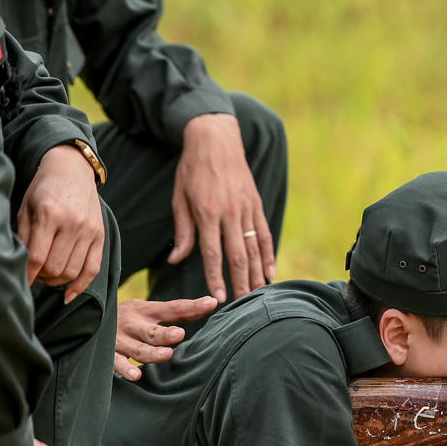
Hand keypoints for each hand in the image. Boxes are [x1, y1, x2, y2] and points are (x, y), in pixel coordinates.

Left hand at [17, 143, 104, 300]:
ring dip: (56, 280)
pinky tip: (68, 294)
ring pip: (72, 271)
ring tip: (46, 276)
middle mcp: (73, 223)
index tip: (19, 281)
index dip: (27, 275)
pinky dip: (80, 286)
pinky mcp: (100, 235)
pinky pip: (93, 268)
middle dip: (41, 278)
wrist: (72, 168)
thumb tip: (20, 265)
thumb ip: (23, 235)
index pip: (38, 257)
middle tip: (33, 275)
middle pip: (55, 267)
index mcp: (51, 214)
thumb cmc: (43, 188)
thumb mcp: (26, 206)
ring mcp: (89, 230)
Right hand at [114, 296, 218, 379]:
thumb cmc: (131, 317)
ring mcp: (119, 338)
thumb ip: (177, 312)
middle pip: (152, 331)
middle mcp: (133, 323)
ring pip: (137, 349)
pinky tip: (136, 375)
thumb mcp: (150, 310)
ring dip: (151, 353)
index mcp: (147, 310)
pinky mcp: (107, 353)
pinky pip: (116, 362)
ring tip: (165, 355)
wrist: (87, 316)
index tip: (211, 303)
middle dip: (165, 333)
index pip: (173, 308)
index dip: (192, 306)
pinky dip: (125, 369)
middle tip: (178, 335)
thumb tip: (210, 304)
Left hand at [168, 113, 272, 302]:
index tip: (219, 298)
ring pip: (254, 247)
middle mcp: (230, 213)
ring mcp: (246, 209)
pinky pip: (264, 234)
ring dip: (255, 273)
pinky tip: (269, 272)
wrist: (216, 140)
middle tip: (243, 306)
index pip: (213, 254)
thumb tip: (177, 260)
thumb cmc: (192, 170)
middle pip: (238, 256)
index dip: (217, 278)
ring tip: (257, 294)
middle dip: (240, 283)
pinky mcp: (256, 204)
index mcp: (208, 212)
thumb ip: (183, 231)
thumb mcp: (180, 198)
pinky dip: (268, 254)